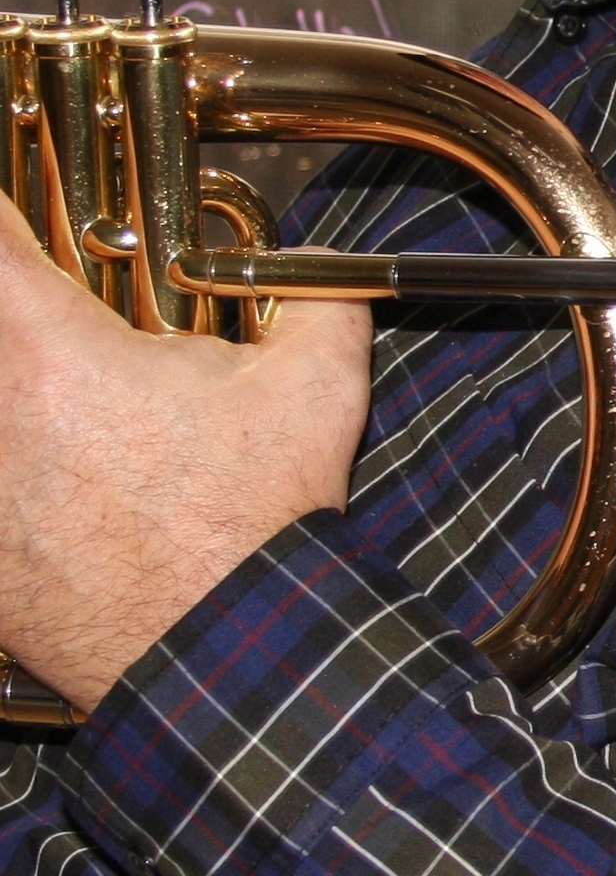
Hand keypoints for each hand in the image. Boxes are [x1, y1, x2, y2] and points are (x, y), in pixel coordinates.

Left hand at [0, 198, 371, 710]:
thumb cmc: (256, 529)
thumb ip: (320, 303)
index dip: (7, 221)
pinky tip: (78, 488)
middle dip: (23, 318)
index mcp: (49, 354)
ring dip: (25, 396)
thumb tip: (324, 270)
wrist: (226, 654)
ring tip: (85, 421)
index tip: (27, 221)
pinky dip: (25, 470)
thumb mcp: (317, 394)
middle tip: (59, 324)